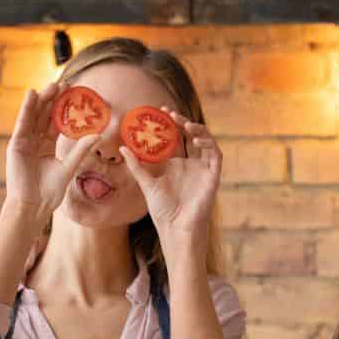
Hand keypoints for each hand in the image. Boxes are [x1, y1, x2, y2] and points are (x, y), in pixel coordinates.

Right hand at [4, 83, 101, 223]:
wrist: (33, 206)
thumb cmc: (49, 192)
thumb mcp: (69, 167)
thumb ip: (81, 150)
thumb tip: (98, 136)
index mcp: (47, 146)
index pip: (56, 122)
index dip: (64, 108)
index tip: (74, 93)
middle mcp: (35, 141)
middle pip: (44, 115)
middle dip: (54, 99)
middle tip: (65, 83)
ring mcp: (25, 142)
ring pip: (34, 116)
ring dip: (42, 99)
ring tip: (52, 85)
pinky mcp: (16, 144)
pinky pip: (22, 123)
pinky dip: (26, 108)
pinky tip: (32, 94)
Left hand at [120, 109, 222, 257]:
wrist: (176, 227)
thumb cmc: (163, 209)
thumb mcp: (146, 183)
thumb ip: (136, 165)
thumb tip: (122, 148)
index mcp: (176, 163)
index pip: (176, 137)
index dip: (171, 122)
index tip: (161, 111)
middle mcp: (191, 163)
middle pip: (191, 135)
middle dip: (183, 122)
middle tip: (171, 113)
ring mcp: (203, 169)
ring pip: (205, 142)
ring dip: (198, 130)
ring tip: (184, 124)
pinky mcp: (212, 176)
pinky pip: (215, 155)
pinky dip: (208, 144)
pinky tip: (196, 139)